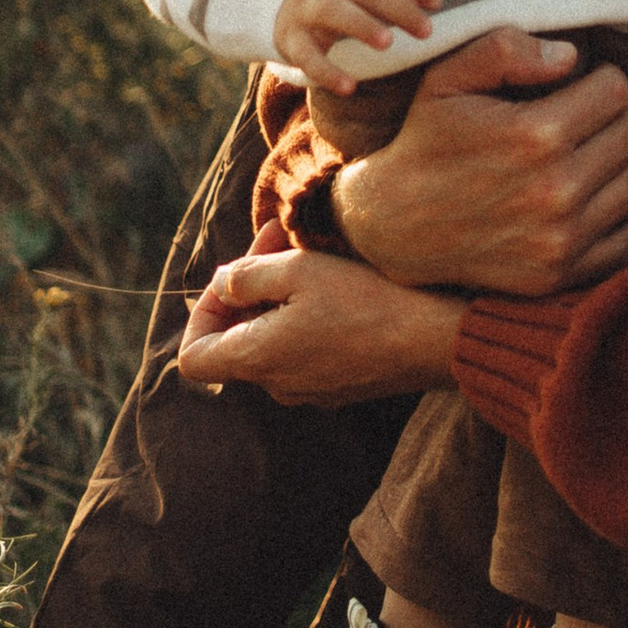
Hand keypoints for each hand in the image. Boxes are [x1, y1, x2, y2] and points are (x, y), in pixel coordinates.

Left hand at [178, 218, 461, 402]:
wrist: (434, 341)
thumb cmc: (366, 303)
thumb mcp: (297, 270)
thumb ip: (245, 276)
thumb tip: (222, 284)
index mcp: (256, 361)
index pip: (192, 359)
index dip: (200, 315)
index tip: (230, 280)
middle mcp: (277, 385)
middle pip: (237, 340)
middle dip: (248, 286)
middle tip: (275, 237)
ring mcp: (310, 390)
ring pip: (273, 341)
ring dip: (280, 297)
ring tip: (309, 254)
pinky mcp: (341, 386)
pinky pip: (305, 350)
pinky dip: (307, 317)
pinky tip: (338, 285)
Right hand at [273, 0, 438, 89]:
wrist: (267, 2)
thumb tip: (427, 4)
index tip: (436, 4)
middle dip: (398, 7)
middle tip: (426, 31)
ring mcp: (303, 6)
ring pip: (332, 8)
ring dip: (362, 24)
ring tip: (388, 44)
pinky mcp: (288, 36)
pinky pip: (306, 54)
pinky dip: (326, 71)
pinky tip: (349, 87)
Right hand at [333, 25, 627, 292]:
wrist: (396, 227)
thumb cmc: (427, 141)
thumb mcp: (449, 78)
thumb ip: (506, 49)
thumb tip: (573, 56)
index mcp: (534, 135)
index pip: (617, 93)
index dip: (607, 79)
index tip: (588, 83)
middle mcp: (557, 191)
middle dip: (625, 114)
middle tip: (603, 111)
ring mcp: (563, 239)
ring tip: (615, 142)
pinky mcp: (564, 272)